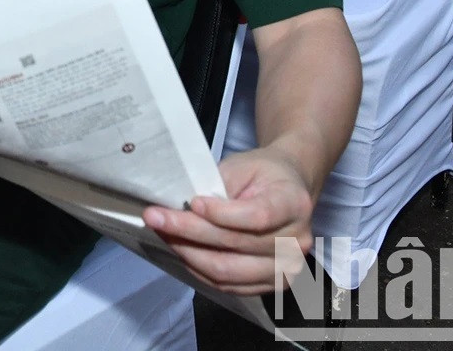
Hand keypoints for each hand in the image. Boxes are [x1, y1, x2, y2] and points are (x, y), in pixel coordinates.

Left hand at [142, 146, 316, 294]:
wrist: (286, 189)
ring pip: (229, 271)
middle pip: (237, 245)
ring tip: (163, 234)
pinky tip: (180, 250)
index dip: (221, 214)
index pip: (257, 216)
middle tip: (155, 217)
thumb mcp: (241, 166)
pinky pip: (229, 286)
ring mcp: (288, 268)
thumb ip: (218, 187)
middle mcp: (297, 241)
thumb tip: (184, 208)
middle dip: (189, 232)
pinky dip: (200, 269)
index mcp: (294, 204)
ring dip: (189, 253)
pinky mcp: (273, 285)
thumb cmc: (261, 174)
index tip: (191, 203)